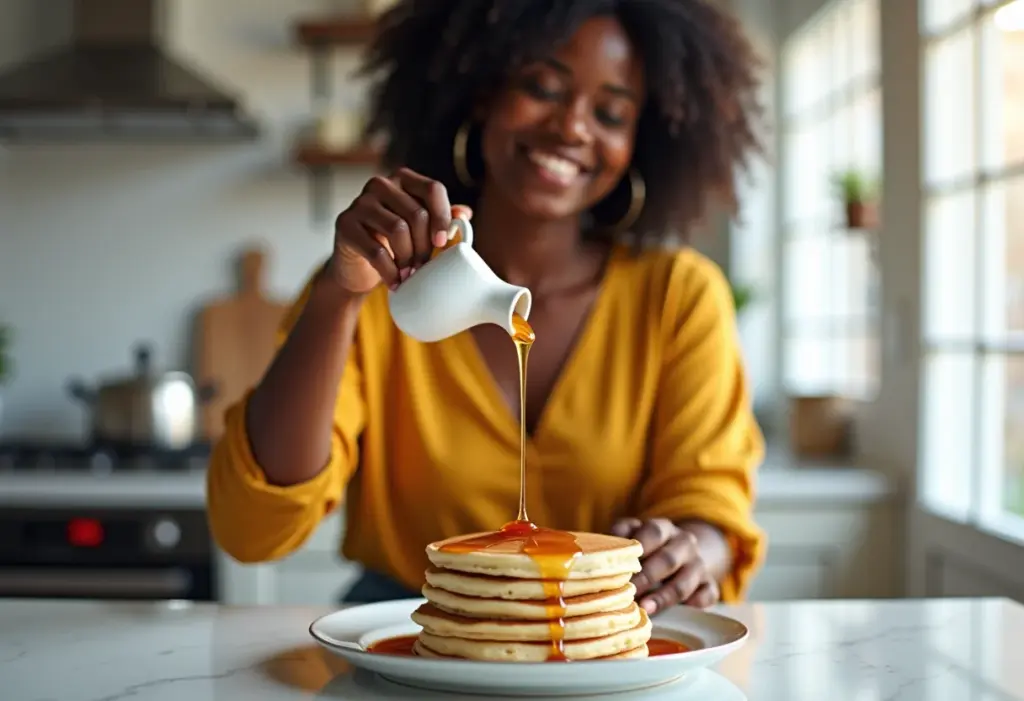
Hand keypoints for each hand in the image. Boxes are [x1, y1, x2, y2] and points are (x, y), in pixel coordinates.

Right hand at [330, 168, 458, 294]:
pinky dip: (390, 271)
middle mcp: (380, 185)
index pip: (432, 189)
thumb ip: (441, 218)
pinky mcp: (345, 224)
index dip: (443, 217)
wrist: (357, 266)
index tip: (443, 243)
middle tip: (423, 267)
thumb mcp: (419, 229)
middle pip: (416, 213)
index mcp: (403, 179)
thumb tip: (465, 213)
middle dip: (425, 246)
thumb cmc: (393, 244)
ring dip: (408, 259)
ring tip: (410, 275)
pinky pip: (376, 250)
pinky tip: (395, 283)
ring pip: (397, 229)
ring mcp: (360, 203)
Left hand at [610, 517, 719, 614]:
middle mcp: (684, 543)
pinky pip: (707, 596)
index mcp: (662, 528)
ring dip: (664, 597)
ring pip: (685, 581)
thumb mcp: (632, 538)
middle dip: (647, 577)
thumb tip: (593, 556)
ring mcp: (699, 565)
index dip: (638, 548)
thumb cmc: (645, 551)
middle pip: (668, 559)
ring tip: (645, 610)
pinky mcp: (709, 586)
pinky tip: (677, 615)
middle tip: (629, 592)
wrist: (682, 556)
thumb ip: (618, 542)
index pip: (652, 532)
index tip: (623, 565)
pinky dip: (693, 606)